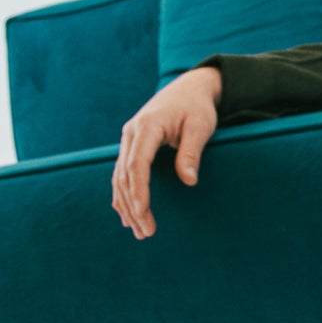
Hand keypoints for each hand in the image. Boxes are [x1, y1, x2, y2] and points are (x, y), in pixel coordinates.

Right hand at [111, 67, 222, 239]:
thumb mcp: (201, 127)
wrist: (187, 89)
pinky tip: (128, 214)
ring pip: (120, 177)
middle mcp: (131, 133)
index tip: (142, 211)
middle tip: (146, 232)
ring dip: (126, 204)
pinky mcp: (132, 146)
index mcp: (147, 126)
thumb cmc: (197, 108)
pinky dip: (124, 194)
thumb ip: (192, 152)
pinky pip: (122, 173)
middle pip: (125, 175)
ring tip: (138, 230)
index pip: (137, 163)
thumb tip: (189, 181)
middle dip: (133, 205)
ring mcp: (129, 139)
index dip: (138, 189)